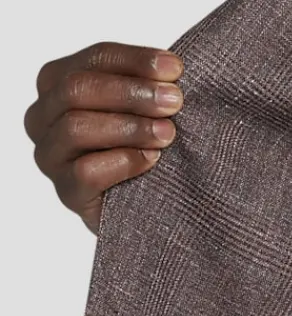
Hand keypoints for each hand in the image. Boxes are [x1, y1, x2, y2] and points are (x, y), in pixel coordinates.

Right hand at [24, 42, 183, 233]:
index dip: (136, 61)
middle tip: (174, 102)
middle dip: (132, 93)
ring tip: (167, 134)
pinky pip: (86, 171)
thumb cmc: (141, 148)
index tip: (175, 69)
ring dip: (129, 127)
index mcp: (58, 83)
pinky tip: (151, 161)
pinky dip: (124, 162)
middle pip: (77, 89)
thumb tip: (173, 69)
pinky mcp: (66, 192)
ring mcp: (50, 156)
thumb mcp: (141, 109)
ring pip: (76, 128)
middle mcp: (43, 117)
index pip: (94, 59)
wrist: (143, 206)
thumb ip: (144, 85)